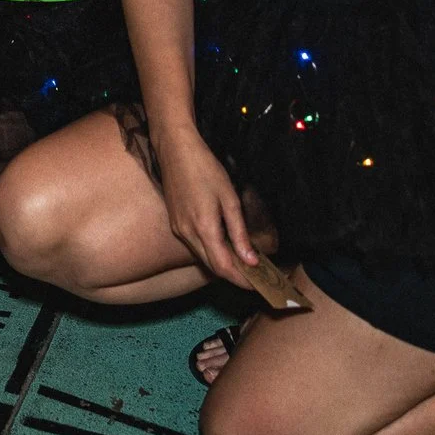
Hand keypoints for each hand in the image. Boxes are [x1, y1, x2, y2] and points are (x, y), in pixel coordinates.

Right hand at [154, 126, 260, 283]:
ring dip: (223, 263)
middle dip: (234, 276)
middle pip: (212, 266)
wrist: (175, 149)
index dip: (242, 280)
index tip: (260, 284)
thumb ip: (239, 233)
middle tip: (256, 276)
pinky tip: (224, 245)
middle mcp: (187, 234)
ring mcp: (178, 229)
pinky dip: (211, 251)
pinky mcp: (175, 222)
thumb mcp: (229, 199)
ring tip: (244, 262)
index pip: (224, 267)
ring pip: (203, 257)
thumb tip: (251, 260)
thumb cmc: (206, 169)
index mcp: (203, 228)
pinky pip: (195, 245)